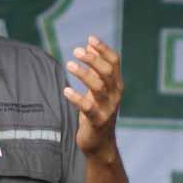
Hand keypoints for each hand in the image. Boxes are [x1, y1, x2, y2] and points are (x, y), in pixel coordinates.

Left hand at [64, 36, 123, 159]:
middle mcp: (115, 95)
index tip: (89, 39)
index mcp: (116, 85)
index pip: (114, 62)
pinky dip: (76, 98)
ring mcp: (108, 108)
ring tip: (69, 65)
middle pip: (107, 71)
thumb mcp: (97, 89)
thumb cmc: (97, 112)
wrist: (100, 144)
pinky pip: (88, 107)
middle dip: (92, 59)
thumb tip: (89, 44)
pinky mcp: (98, 121)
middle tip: (75, 51)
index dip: (103, 49)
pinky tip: (66, 90)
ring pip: (99, 86)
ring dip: (84, 74)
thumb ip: (95, 68)